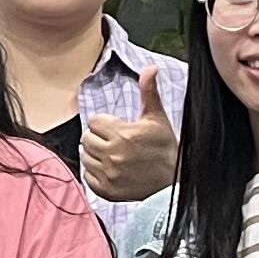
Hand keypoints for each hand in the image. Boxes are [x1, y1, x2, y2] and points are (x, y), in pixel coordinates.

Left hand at [81, 63, 175, 203]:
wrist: (173, 181)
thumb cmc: (165, 148)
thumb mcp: (157, 118)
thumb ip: (149, 92)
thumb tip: (150, 67)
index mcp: (123, 133)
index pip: (94, 122)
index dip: (105, 123)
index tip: (117, 128)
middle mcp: (113, 154)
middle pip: (86, 139)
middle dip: (98, 138)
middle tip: (114, 142)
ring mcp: (109, 174)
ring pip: (85, 157)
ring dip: (94, 155)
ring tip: (112, 155)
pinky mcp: (106, 190)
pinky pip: (87, 177)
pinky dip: (95, 173)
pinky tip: (110, 169)